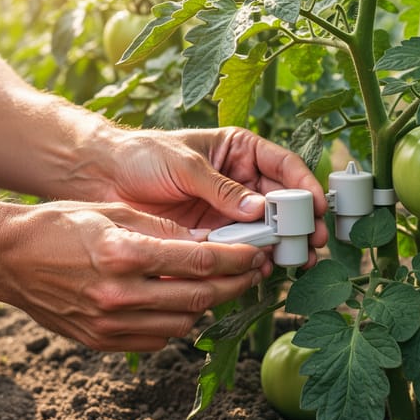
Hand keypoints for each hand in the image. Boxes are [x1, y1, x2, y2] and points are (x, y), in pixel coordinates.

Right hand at [0, 200, 270, 351]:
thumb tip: (204, 243)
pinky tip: (180, 303)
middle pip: (199, 297)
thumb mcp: (111, 212)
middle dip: (235, 285)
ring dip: (208, 304)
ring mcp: (109, 323)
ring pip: (183, 323)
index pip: (199, 263)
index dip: (236, 260)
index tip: (256, 254)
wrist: (6, 259)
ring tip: (220, 286)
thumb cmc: (56, 225)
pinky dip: (176, 323)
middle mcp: (119, 294)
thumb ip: (161, 230)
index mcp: (123, 253)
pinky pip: (157, 339)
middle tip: (254, 273)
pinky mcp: (101, 341)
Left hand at [87, 126, 327, 264]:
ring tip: (295, 260)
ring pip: (266, 228)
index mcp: (239, 151)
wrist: (101, 178)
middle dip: (301, 221)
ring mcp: (227, 210)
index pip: (283, 166)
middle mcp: (239, 181)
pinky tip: (261, 268)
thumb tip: (260, 210)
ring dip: (281, 244)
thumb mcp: (184, 165)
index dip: (305, 185)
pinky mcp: (211, 235)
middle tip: (314, 241)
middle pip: (283, 202)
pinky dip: (252, 258)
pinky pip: (240, 248)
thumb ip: (221, 188)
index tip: (318, 207)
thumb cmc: (141, 156)